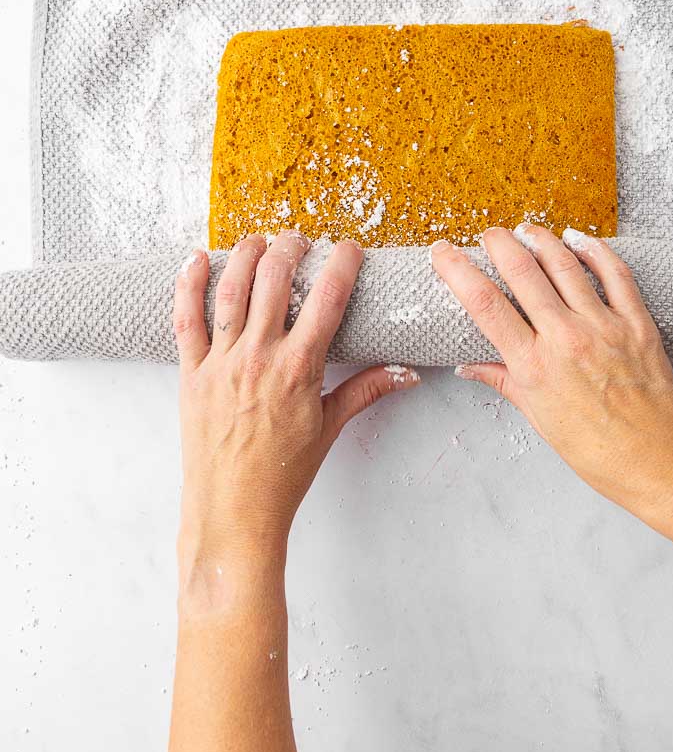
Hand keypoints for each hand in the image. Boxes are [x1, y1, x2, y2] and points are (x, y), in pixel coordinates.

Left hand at [172, 231, 418, 603]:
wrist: (234, 512)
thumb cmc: (283, 475)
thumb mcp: (330, 428)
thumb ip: (366, 390)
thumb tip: (407, 372)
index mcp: (299, 369)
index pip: (327, 299)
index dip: (342, 264)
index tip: (350, 248)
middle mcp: (259, 358)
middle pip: (275, 281)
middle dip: (291, 249)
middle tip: (301, 240)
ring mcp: (221, 363)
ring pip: (231, 290)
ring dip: (246, 255)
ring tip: (260, 239)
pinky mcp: (190, 374)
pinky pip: (185, 320)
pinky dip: (189, 284)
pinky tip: (197, 258)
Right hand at [432, 225, 672, 512]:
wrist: (656, 459)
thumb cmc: (596, 449)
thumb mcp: (538, 418)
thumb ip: (504, 381)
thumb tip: (469, 366)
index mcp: (533, 366)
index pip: (484, 304)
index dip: (457, 271)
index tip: (442, 253)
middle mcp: (565, 339)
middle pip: (522, 272)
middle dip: (499, 243)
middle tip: (488, 233)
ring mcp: (602, 327)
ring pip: (565, 264)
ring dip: (541, 239)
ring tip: (527, 229)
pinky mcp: (636, 322)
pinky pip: (614, 273)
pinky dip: (594, 250)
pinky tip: (579, 239)